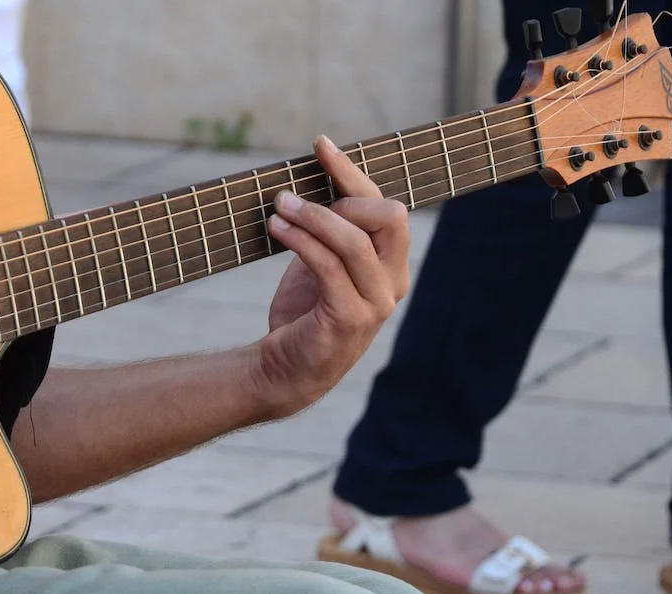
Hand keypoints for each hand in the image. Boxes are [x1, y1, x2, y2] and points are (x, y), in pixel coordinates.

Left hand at [254, 135, 409, 413]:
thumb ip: (332, 229)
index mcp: (393, 265)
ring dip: (312, 217)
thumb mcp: (322, 262)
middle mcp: (394, 283)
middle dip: (342, 197)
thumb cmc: (304, 313)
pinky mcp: (349, 318)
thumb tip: (318, 175)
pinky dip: (300, 240)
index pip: (386, 207)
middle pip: (388, 217)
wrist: (286, 369)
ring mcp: (376, 303)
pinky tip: (276, 228)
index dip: (353, 172)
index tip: (320, 145)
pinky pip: (328, 265)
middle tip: (295, 200)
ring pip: (353, 241)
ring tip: (278, 207)